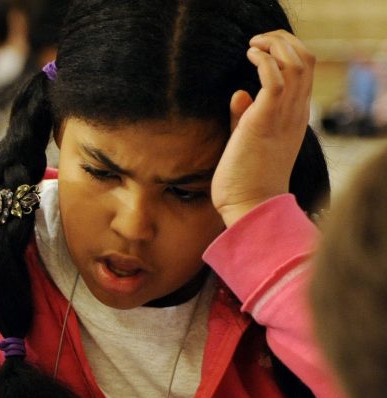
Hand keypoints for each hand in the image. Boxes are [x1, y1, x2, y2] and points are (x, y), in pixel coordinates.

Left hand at [211, 30, 314, 226]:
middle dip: (281, 40)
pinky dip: (264, 60)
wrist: (249, 208)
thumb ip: (245, 118)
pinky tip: (249, 56)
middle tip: (257, 41)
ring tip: (253, 46)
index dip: (287, 51)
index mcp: (294, 118)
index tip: (262, 48)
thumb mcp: (247, 142)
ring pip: (296, 62)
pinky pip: (275, 78)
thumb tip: (239, 94)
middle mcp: (294, 114)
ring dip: (274, 45)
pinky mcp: (265, 122)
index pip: (304, 72)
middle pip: (305, 59)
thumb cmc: (245, 181)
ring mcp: (283, 117)